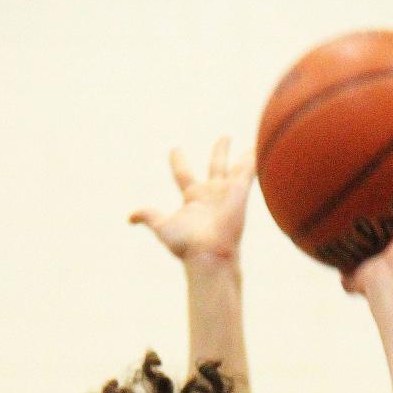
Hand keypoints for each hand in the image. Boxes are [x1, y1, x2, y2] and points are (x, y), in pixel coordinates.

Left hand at [129, 136, 254, 264]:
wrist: (210, 254)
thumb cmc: (187, 244)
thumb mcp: (163, 226)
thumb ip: (148, 216)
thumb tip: (129, 218)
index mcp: (193, 199)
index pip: (184, 174)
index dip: (179, 161)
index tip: (175, 150)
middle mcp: (212, 194)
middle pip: (216, 166)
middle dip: (220, 151)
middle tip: (224, 138)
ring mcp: (228, 193)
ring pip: (238, 168)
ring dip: (246, 157)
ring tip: (255, 145)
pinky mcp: (241, 192)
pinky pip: (250, 170)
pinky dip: (256, 158)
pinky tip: (263, 146)